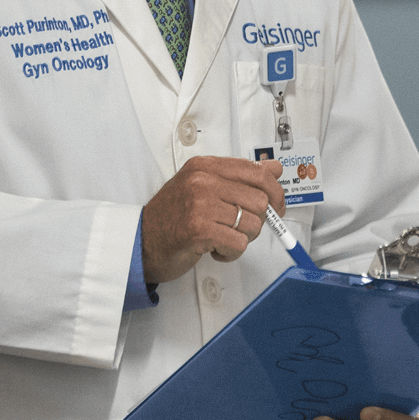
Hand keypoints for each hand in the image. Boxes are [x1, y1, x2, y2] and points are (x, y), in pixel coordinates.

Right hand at [141, 156, 282, 284]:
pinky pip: (239, 244)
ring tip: (223, 238)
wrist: (141, 242)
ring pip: (252, 224)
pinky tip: (216, 249)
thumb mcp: (203, 187)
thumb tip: (274, 169)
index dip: (276, 191)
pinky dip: (232, 253)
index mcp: (205, 167)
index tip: (277, 205)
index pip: (258, 172)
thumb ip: (237, 177)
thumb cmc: (172, 217)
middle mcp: (202, 181)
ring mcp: (200, 204)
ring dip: (242, 239)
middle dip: (257, 220)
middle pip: (260, 200)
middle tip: (241, 228)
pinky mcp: (199, 230)